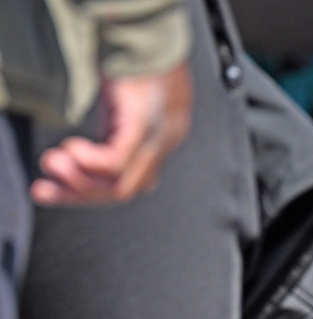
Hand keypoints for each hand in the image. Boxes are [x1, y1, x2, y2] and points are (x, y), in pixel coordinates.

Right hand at [31, 63, 192, 205]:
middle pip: (124, 190)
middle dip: (80, 194)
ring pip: (122, 183)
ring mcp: (157, 136)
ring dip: (80, 182)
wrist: (148, 27)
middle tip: (45, 191)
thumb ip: (118, 129)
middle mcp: (163, 143)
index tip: (58, 190)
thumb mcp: (127, 100)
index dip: (93, 192)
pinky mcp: (143, 123)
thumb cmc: (138, 56)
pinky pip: (117, 160)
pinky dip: (90, 164)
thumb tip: (96, 157)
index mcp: (161, 140)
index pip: (130, 183)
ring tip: (53, 167)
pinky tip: (71, 152)